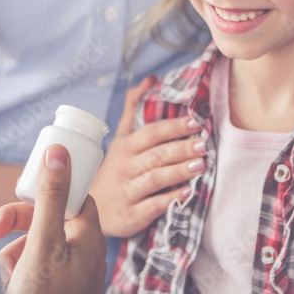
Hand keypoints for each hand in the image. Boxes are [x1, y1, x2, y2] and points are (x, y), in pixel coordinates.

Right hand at [0, 144, 105, 293]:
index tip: (22, 190)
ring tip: (7, 279)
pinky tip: (7, 292)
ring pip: (33, 244)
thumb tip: (59, 151)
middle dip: (18, 225)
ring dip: (12, 254)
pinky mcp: (53, 293)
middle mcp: (82, 252)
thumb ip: (50, 196)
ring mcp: (68, 274)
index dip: (47, 188)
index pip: (72, 193)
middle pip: (48, 217)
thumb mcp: (43, 243)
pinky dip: (14, 274)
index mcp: (89, 235)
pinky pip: (30, 269)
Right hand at [89, 76, 205, 237]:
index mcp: (125, 147)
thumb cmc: (114, 168)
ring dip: (179, 171)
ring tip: (201, 165)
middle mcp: (126, 167)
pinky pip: (154, 205)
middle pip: (156, 155)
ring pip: (156, 178)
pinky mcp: (133, 214)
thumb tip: (150, 79)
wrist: (91, 207)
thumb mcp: (120, 137)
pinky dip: (171, 199)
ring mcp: (129, 190)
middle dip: (181, 149)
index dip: (173, 127)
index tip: (195, 123)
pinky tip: (188, 193)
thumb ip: (134, 108)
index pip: (151, 133)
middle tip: (203, 144)